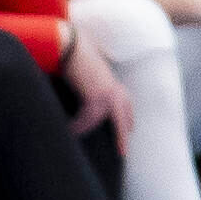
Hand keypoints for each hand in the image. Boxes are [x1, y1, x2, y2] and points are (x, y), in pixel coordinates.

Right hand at [58, 17, 133, 143]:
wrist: (70, 46)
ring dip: (83, 127)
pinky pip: (87, 119)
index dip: (128, 119)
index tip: (130, 131)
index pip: (126, 105)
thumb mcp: (88, 76)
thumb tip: (88, 98)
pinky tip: (70, 129)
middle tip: (122, 153)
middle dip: (122, 137)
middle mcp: (114, 90)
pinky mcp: (97, 97)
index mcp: (114, 83)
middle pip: (122, 119)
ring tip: (72, 132)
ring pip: (97, 121)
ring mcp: (107, 94)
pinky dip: (77, 125)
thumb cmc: (75, 58)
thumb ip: (92, 88)